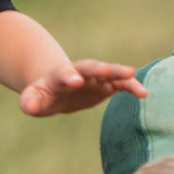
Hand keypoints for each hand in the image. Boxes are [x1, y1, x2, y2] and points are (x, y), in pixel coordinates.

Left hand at [18, 58, 146, 116]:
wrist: (55, 87)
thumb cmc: (42, 95)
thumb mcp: (32, 99)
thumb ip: (30, 102)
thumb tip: (30, 106)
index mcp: (59, 76)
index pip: (64, 74)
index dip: (69, 76)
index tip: (74, 81)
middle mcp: (80, 72)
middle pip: (91, 67)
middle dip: (100, 69)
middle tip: (108, 71)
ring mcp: (94, 78)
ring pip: (110, 74)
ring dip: (122, 77)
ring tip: (139, 89)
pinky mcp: (105, 85)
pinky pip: (120, 84)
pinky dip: (131, 87)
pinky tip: (143, 94)